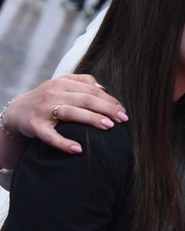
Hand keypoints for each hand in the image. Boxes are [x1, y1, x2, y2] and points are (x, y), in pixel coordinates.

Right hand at [2, 75, 127, 154]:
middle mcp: (54, 94)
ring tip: (109, 126)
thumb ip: (82, 81)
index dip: (110, 100)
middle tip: (123, 119)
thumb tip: (104, 88)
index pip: (92, 90)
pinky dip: (64, 143)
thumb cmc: (47, 98)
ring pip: (72, 113)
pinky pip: (51, 136)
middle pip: (86, 100)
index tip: (123, 110)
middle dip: (107, 109)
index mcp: (63, 83)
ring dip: (91, 119)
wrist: (16, 111)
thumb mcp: (61, 84)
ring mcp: (44, 110)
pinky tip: (78, 149)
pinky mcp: (36, 126)